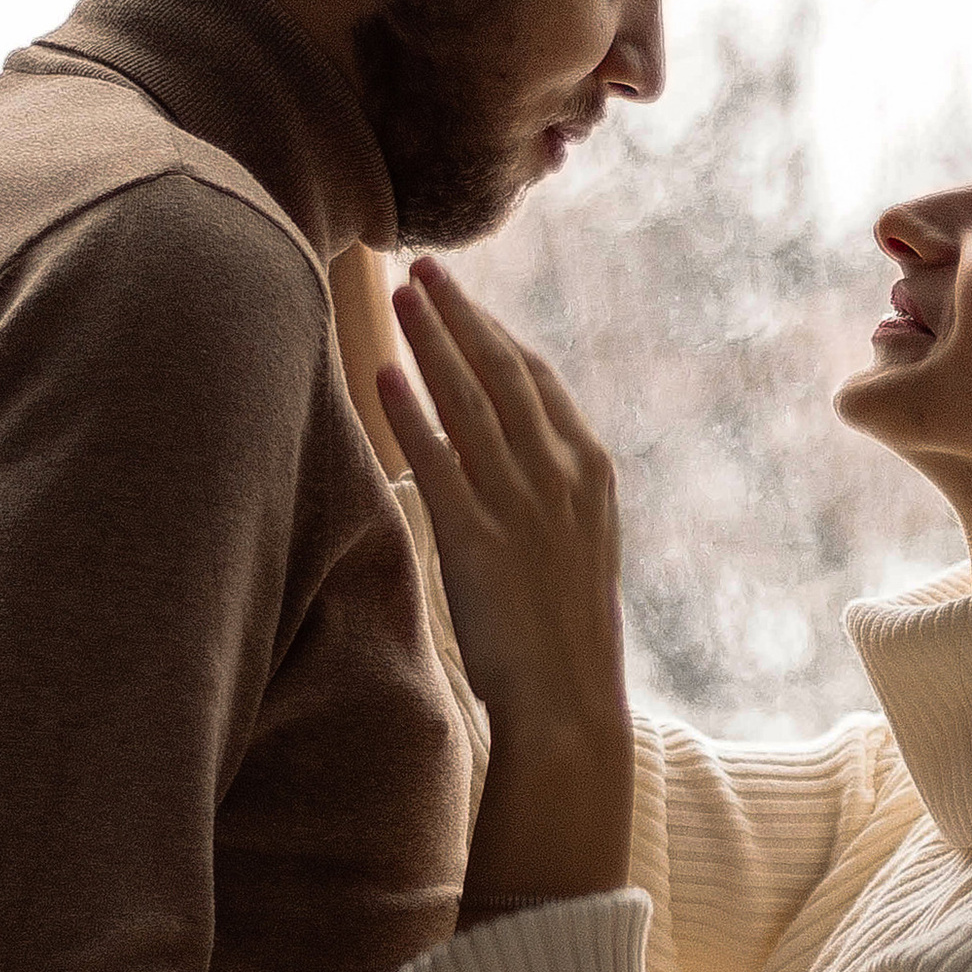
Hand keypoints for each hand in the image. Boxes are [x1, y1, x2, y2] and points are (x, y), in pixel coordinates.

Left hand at [379, 258, 632, 906]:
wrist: (570, 705)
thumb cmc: (565, 637)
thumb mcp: (574, 550)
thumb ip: (547, 496)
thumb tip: (506, 461)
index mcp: (589, 473)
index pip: (538, 380)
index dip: (498, 332)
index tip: (463, 297)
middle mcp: (559, 477)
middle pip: (502, 372)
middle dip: (462, 314)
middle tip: (422, 266)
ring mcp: (521, 506)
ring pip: (470, 402)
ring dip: (433, 341)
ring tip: (399, 293)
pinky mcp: (478, 541)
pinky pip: (439, 463)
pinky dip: (410, 414)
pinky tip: (382, 375)